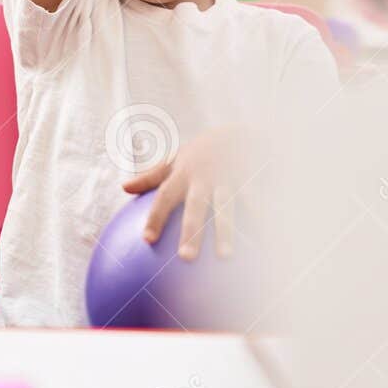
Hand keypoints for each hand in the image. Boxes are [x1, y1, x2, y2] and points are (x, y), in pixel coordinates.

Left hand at [122, 127, 250, 259]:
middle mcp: (204, 176)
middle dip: (191, 230)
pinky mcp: (249, 177)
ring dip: (225, 231)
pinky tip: (263, 240)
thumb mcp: (176, 157)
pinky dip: (259, 217)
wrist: (239, 130)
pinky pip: (255, 199)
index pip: (165, 196)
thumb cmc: (202, 150)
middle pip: (196, 205)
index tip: (147, 240)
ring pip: (226, 206)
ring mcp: (228, 177)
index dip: (156, 217)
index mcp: (184, 172)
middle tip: (186, 258)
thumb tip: (124, 188)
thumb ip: (151, 175)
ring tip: (225, 256)